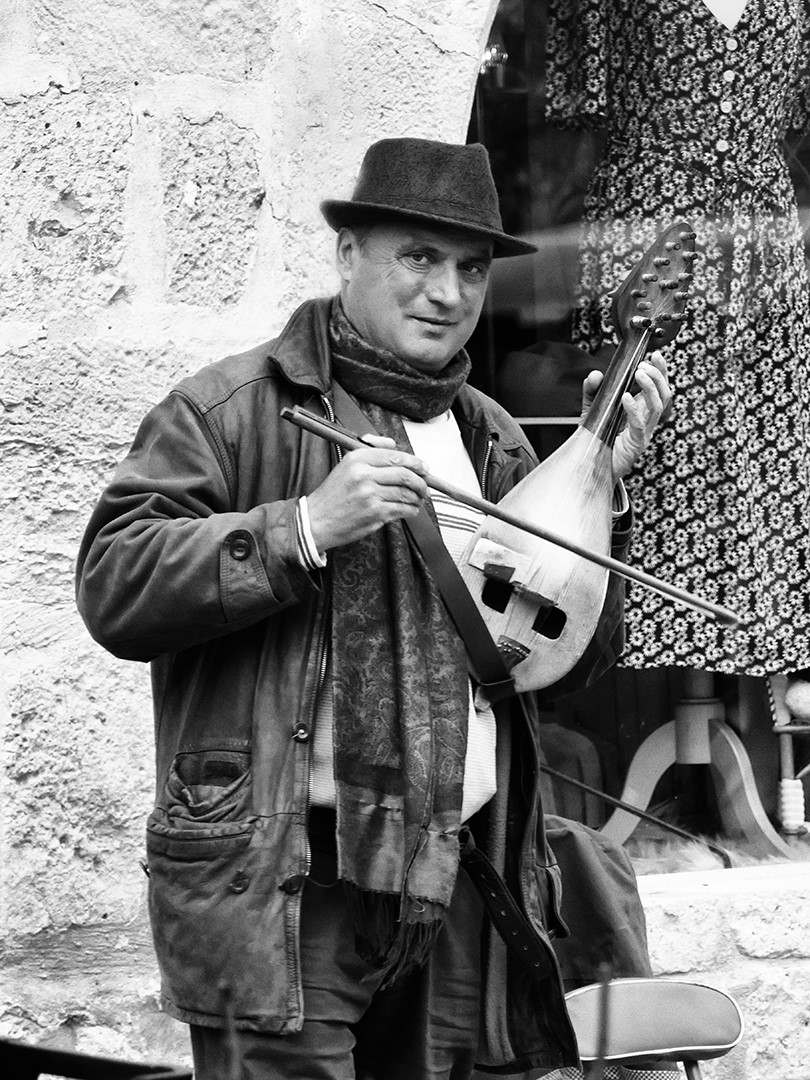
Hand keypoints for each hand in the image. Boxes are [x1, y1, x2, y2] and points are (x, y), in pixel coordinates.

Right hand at [306, 434, 428, 550]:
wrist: (316, 520)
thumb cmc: (332, 495)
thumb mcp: (346, 465)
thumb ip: (371, 451)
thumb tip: (394, 445)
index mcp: (357, 458)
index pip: (395, 456)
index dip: (415, 462)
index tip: (423, 468)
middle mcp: (364, 474)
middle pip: (405, 474)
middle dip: (421, 481)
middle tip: (424, 486)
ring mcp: (370, 495)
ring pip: (406, 493)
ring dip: (417, 497)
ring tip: (418, 499)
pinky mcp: (374, 513)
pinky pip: (402, 509)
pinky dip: (411, 510)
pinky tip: (410, 509)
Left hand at [580, 350, 671, 479]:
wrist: (590, 466)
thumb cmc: (597, 439)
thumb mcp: (591, 410)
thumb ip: (592, 391)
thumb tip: (596, 375)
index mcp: (641, 410)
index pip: (659, 387)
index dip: (661, 371)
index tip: (656, 355)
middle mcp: (646, 420)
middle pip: (664, 394)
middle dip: (658, 376)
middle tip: (645, 365)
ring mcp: (643, 432)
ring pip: (657, 406)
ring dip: (650, 387)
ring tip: (639, 373)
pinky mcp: (635, 444)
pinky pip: (640, 424)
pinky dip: (634, 409)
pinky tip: (625, 398)